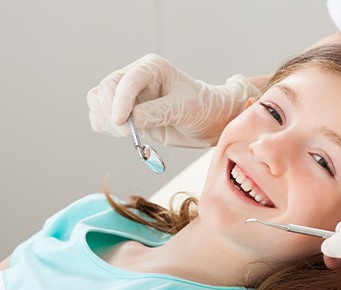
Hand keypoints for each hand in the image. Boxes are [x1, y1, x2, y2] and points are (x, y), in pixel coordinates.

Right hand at [87, 54, 260, 146]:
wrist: (208, 121)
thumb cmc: (202, 108)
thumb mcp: (184, 109)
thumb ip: (158, 112)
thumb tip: (131, 120)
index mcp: (152, 68)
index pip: (126, 80)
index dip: (119, 101)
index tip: (121, 122)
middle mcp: (136, 78)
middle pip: (105, 89)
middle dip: (111, 112)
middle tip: (128, 133)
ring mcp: (127, 95)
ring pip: (97, 102)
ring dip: (106, 121)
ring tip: (130, 134)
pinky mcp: (125, 112)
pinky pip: (100, 117)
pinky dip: (105, 128)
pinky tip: (126, 134)